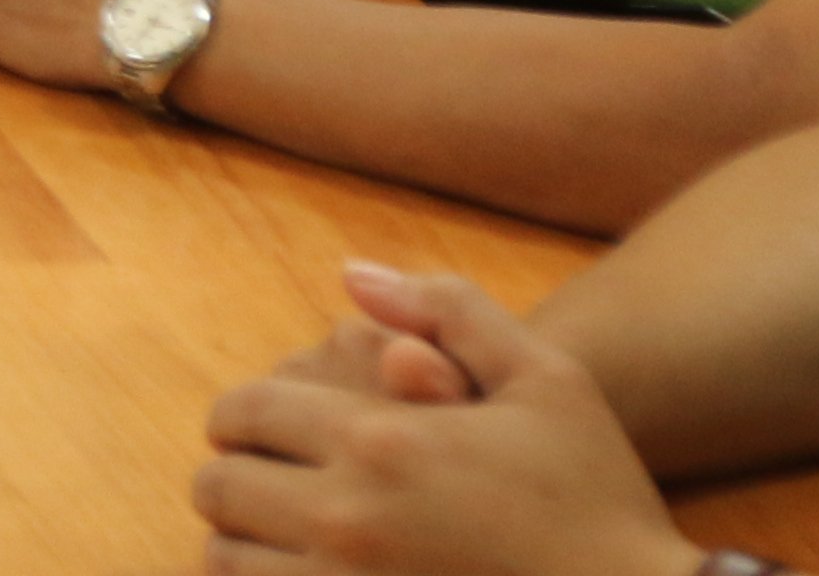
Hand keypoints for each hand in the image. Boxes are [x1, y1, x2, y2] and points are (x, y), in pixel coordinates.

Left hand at [193, 265, 701, 575]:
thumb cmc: (599, 502)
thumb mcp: (548, 381)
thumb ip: (448, 310)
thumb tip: (353, 273)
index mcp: (378, 443)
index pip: (243, 415)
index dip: (240, 418)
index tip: (257, 430)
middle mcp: (346, 521)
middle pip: (218, 492)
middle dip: (235, 480)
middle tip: (267, 485)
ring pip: (226, 564)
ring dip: (243, 546)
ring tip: (283, 541)